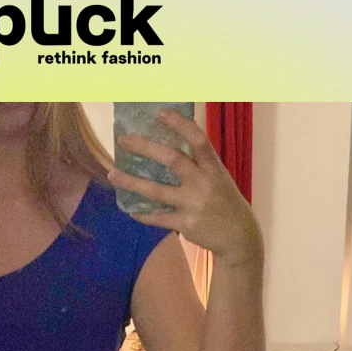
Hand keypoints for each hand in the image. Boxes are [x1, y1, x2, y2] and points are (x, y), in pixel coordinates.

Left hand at [108, 108, 262, 266]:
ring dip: (131, 182)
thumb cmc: (224, 202)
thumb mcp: (218, 178)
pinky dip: (142, 214)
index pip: (198, 140)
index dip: (180, 124)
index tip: (161, 113)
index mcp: (213, 168)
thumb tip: (164, 149)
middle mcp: (203, 183)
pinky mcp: (185, 224)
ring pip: (156, 191)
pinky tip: (131, 209)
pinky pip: (157, 217)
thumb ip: (197, 165)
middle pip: (172, 159)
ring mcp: (193, 204)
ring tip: (112, 174)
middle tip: (123, 140)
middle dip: (145, 147)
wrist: (238, 237)